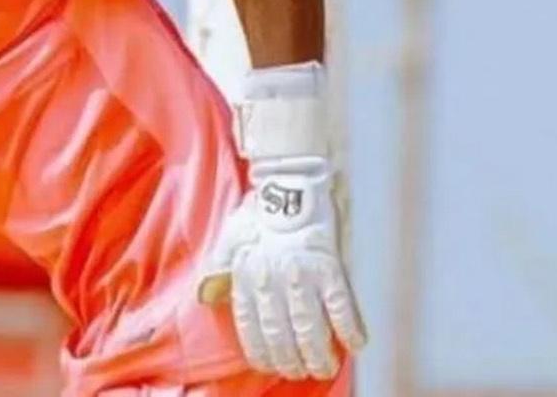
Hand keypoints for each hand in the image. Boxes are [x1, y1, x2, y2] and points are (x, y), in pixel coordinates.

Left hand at [198, 160, 366, 379]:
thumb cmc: (261, 217)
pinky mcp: (330, 268)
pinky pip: (341, 307)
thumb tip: (204, 297)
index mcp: (246, 273)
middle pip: (280, 332)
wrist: (292, 187)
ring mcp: (301, 274)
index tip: (270, 365)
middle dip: (290, 358)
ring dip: (317, 354)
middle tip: (300, 371)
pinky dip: (349, 329)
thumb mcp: (231, 239)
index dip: (261, 350)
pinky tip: (354, 344)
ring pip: (309, 327)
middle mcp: (271, 278)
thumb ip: (219, 269)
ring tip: (324, 367)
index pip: (250, 324)